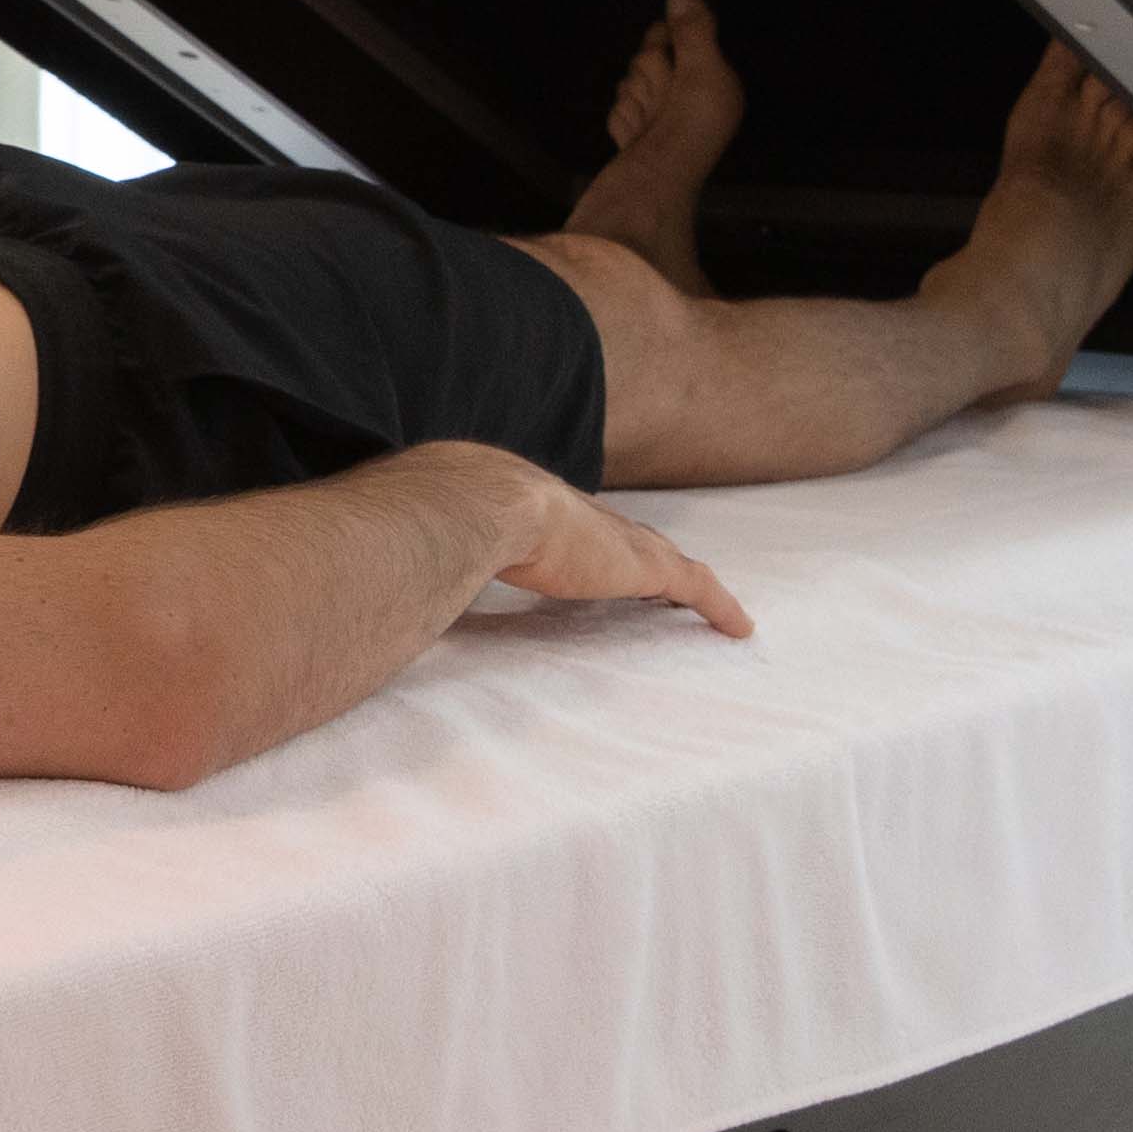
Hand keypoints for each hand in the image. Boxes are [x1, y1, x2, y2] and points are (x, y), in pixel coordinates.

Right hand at [458, 452, 750, 638]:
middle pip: (626, 539)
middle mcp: (583, 517)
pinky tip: (740, 629)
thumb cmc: (444, 518)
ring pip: (666, 561)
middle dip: (643, 556)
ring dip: (685, 581)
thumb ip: (430, 549)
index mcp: (536, 508)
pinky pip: (696, 589)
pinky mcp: (643, 566)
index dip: (590, 543)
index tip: (593, 559)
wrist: (480, 503)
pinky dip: (719, 607)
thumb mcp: (438, 533)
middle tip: (659, 582)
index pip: (574, 527)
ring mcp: (616, 540)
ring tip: (706, 603)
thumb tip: (392, 568)